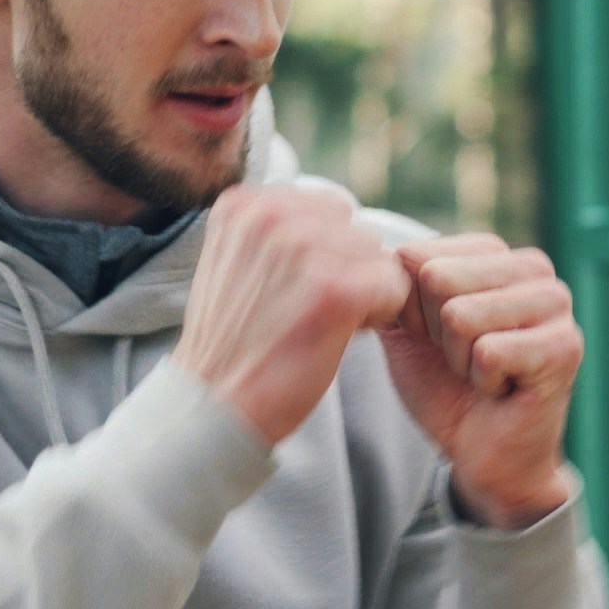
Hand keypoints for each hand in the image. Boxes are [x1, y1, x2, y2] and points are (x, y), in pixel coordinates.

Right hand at [177, 185, 414, 448]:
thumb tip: (342, 216)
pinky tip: (338, 337)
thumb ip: (280, 231)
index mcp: (246, 202)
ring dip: (363, 293)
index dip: (325, 255)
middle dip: (348, 269)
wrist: (215, 407)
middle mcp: (272, 214)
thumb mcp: (237, 262)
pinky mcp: (336, 289)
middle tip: (308, 312)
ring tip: (317, 324)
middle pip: (356, 230)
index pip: (327, 209)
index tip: (293, 291)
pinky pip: (393, 288)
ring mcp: (304, 248)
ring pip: (378, 258)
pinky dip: (378, 317)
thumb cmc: (235, 343)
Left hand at [379, 233, 581, 528]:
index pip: (416, 256)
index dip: (409, 310)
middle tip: (463, 359)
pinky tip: (504, 389)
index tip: (437, 339)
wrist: (483, 453)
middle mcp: (533, 267)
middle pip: (437, 280)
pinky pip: (487, 353)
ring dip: (459, 360)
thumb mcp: (405, 329)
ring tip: (483, 373)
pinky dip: (483, 381)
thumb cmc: (447, 387)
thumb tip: (380, 258)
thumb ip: (391, 287)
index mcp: (494, 253)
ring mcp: (556, 303)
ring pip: (460, 316)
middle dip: (434, 333)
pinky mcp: (565, 346)